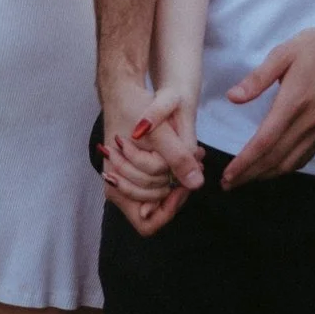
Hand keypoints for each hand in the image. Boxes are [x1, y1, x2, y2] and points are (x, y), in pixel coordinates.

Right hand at [100, 69, 201, 213]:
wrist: (122, 90)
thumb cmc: (132, 109)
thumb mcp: (160, 134)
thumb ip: (177, 159)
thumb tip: (197, 184)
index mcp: (118, 187)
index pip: (148, 223)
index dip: (169, 210)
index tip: (184, 186)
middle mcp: (120, 189)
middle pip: (157, 208)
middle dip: (179, 187)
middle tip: (196, 162)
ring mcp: (127, 180)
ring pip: (161, 194)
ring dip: (180, 177)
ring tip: (195, 154)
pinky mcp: (136, 170)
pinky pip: (160, 181)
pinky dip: (174, 170)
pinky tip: (187, 153)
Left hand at [220, 13, 314, 186]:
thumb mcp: (284, 53)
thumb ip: (257, 78)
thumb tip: (233, 97)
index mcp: (294, 102)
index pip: (265, 142)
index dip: (244, 162)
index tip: (227, 174)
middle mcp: (309, 121)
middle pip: (275, 158)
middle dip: (249, 174)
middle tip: (227, 183)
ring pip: (290, 163)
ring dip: (266, 175)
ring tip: (245, 180)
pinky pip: (304, 157)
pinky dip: (285, 168)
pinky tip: (272, 169)